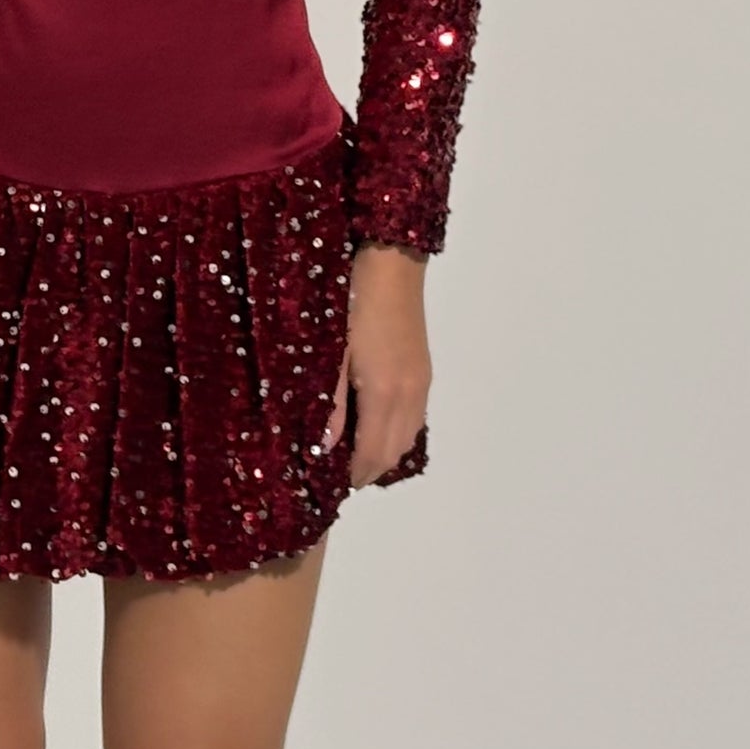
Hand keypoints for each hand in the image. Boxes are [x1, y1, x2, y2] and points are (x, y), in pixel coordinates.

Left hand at [321, 242, 430, 485]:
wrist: (391, 265)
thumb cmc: (352, 304)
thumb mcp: (332, 353)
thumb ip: (332, 405)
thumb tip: (325, 449)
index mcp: (385, 394)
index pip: (373, 455)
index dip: (354, 475)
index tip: (331, 483)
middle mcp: (410, 396)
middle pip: (394, 453)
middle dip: (369, 469)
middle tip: (338, 471)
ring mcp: (421, 384)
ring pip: (408, 438)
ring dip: (384, 453)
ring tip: (354, 450)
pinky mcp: (424, 372)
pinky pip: (415, 419)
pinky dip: (396, 434)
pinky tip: (375, 423)